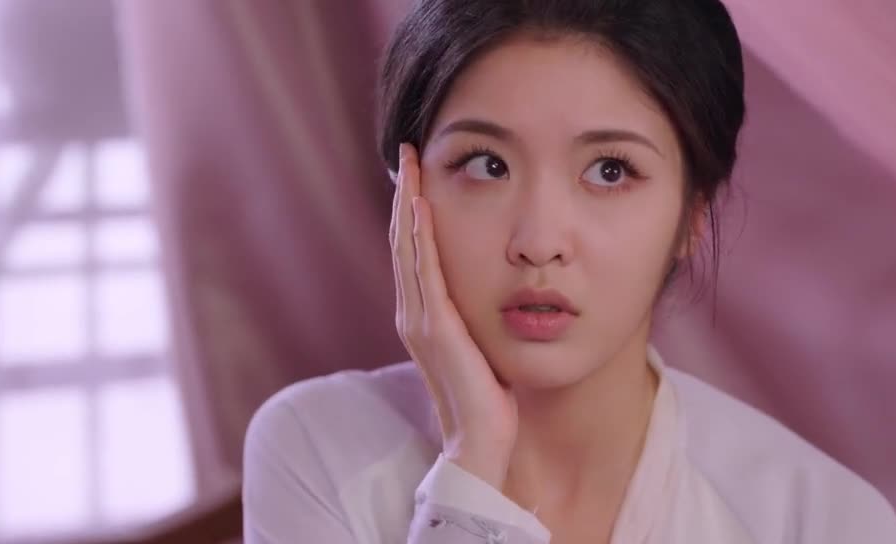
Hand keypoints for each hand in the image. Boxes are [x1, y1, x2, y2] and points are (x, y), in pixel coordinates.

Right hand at [390, 143, 517, 488]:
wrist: (481, 439)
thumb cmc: (487, 394)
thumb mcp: (481, 340)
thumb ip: (475, 311)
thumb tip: (494, 281)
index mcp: (422, 314)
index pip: (411, 249)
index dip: (409, 209)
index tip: (416, 170)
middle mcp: (412, 313)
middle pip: (402, 240)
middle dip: (403, 194)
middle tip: (406, 151)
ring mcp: (419, 320)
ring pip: (407, 249)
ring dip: (406, 204)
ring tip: (409, 164)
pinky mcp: (436, 328)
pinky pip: (424, 272)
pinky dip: (419, 236)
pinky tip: (420, 205)